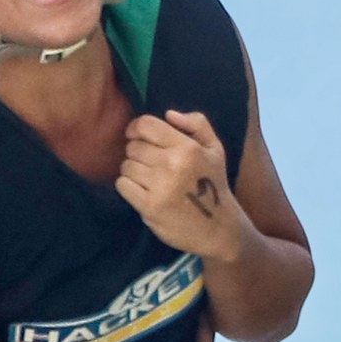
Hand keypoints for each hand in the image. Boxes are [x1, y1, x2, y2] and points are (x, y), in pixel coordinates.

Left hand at [117, 111, 243, 261]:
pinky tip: (142, 191)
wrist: (218, 227)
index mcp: (188, 147)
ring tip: (149, 179)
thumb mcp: (215, 149)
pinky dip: (128, 186)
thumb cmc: (213, 184)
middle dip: (137, 152)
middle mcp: (173, 164)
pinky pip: (122, 185)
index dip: (135, 128)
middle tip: (150, 164)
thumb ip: (197, 124)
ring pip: (126, 166)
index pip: (145, 125)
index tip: (136, 136)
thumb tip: (168, 114)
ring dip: (132, 171)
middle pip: (133, 147)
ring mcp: (160, 187)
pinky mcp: (149, 206)